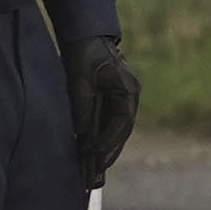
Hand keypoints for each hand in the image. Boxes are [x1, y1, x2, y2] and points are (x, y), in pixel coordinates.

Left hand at [66, 35, 141, 186]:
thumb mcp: (80, 82)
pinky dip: (104, 136)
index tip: (94, 155)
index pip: (123, 123)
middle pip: (123, 130)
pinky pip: (112, 122)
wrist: (87, 37)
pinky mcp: (115, 98)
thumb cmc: (84, 55)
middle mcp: (130, 95)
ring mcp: (124, 97)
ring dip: (107, 147)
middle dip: (110, 151)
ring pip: (118, 128)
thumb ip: (83, 108)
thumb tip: (83, 135)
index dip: (109, 141)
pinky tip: (93, 150)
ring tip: (94, 168)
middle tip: (96, 172)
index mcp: (127, 89)